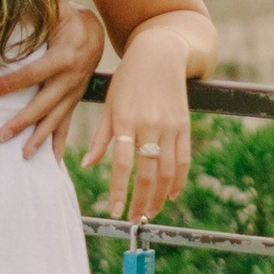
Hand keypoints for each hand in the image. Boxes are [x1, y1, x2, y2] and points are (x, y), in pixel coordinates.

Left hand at [0, 0, 107, 160]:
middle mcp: (70, 80)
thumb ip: (37, 9)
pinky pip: (66, 125)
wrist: (96, 33)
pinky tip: (53, 162)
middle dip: (23, 122)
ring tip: (24, 155)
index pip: (33, 74)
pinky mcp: (73, 101)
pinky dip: (60, 144)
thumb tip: (9, 4)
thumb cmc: (69, 20)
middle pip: (43, 104)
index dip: (9, 84)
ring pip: (55, 119)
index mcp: (63, 58)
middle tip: (1, 135)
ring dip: (39, 138)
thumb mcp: (57, 10)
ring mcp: (73, 94)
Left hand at [96, 24, 195, 224]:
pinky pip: (184, 159)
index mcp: (126, 120)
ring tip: (150, 213)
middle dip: (141, 201)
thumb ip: (101, 137)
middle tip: (135, 219)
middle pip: (148, 172)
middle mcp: (149, 125)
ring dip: (160, 196)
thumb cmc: (128, 79)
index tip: (115, 211)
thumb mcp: (109, 104)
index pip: (121, 164)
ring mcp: (170, 126)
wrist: (160, 54)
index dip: (119, 191)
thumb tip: (88, 165)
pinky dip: (179, 180)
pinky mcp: (184, 125)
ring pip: (167, 171)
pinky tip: (172, 195)